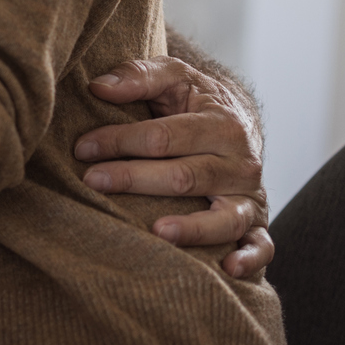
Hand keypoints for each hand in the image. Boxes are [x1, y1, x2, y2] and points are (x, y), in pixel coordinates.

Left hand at [75, 57, 273, 278]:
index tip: (82, 149)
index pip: (163, 137)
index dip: (119, 141)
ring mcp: (250, 195)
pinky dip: (250, 259)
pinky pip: (261, 246)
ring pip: (223, 217)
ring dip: (192, 227)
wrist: (241, 122)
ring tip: (157, 232)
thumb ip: (137, 75)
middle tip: (93, 182)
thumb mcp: (173, 77)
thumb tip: (98, 86)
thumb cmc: (195, 101)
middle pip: (185, 176)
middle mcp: (241, 162)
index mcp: (221, 123)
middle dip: (135, 179)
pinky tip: (228, 270)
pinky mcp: (257, 222)